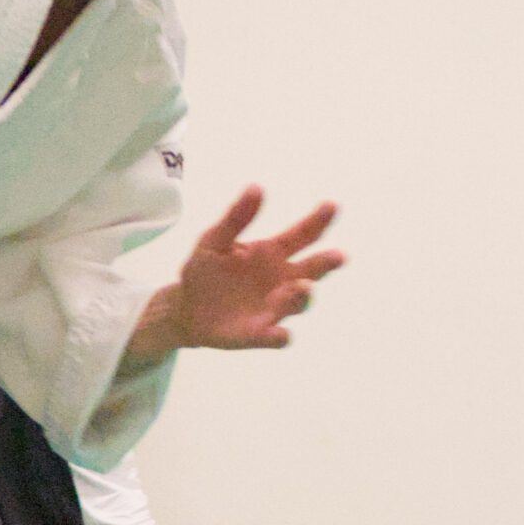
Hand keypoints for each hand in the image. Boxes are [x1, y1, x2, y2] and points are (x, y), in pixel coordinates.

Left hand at [132, 188, 345, 358]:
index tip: (331, 206)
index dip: (318, 221)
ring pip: (299, 303)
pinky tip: (281, 333)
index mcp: (273, 253)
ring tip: (300, 287)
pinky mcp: (259, 333)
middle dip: (326, 263)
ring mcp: (273, 308)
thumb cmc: (205, 269)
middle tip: (339, 256)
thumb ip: (236, 218)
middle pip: (312, 270)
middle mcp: (282, 280)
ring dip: (302, 296)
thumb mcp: (214, 240)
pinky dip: (280, 336)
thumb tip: (256, 187)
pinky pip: (276, 337)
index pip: (303, 235)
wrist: (185, 307)